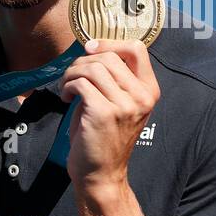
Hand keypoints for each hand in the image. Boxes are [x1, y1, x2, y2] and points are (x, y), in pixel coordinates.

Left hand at [59, 38, 159, 191]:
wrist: (100, 173)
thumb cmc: (102, 137)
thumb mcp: (117, 104)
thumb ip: (112, 79)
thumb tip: (91, 49)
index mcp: (149, 91)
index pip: (137, 49)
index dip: (109, 43)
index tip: (89, 49)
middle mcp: (142, 96)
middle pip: (108, 56)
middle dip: (81, 62)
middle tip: (70, 77)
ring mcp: (125, 105)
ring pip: (93, 68)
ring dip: (71, 74)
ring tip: (66, 88)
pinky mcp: (104, 113)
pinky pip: (81, 84)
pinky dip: (67, 86)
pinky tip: (66, 98)